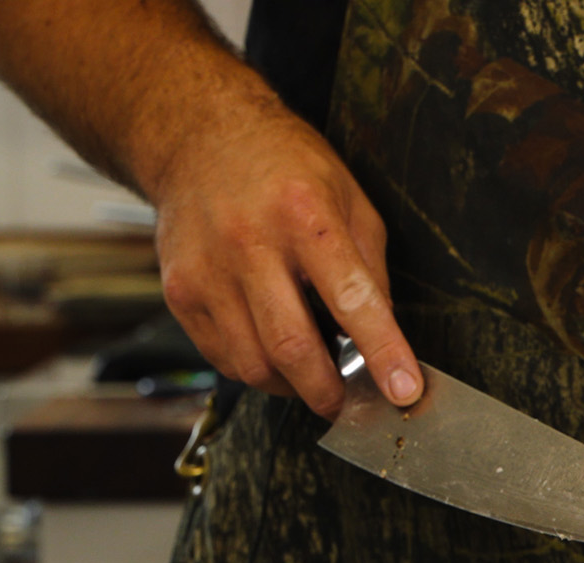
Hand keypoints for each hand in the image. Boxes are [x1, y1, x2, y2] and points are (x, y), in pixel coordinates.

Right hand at [152, 104, 420, 418]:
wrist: (198, 138)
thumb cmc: (285, 167)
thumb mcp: (349, 198)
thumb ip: (370, 267)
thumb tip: (386, 333)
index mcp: (304, 215)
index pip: (352, 299)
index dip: (383, 352)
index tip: (404, 390)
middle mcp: (249, 243)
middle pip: (292, 347)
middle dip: (330, 392)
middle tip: (351, 402)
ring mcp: (207, 271)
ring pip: (254, 365)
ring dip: (293, 386)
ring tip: (313, 373)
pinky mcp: (179, 292)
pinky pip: (223, 358)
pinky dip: (257, 370)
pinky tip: (273, 352)